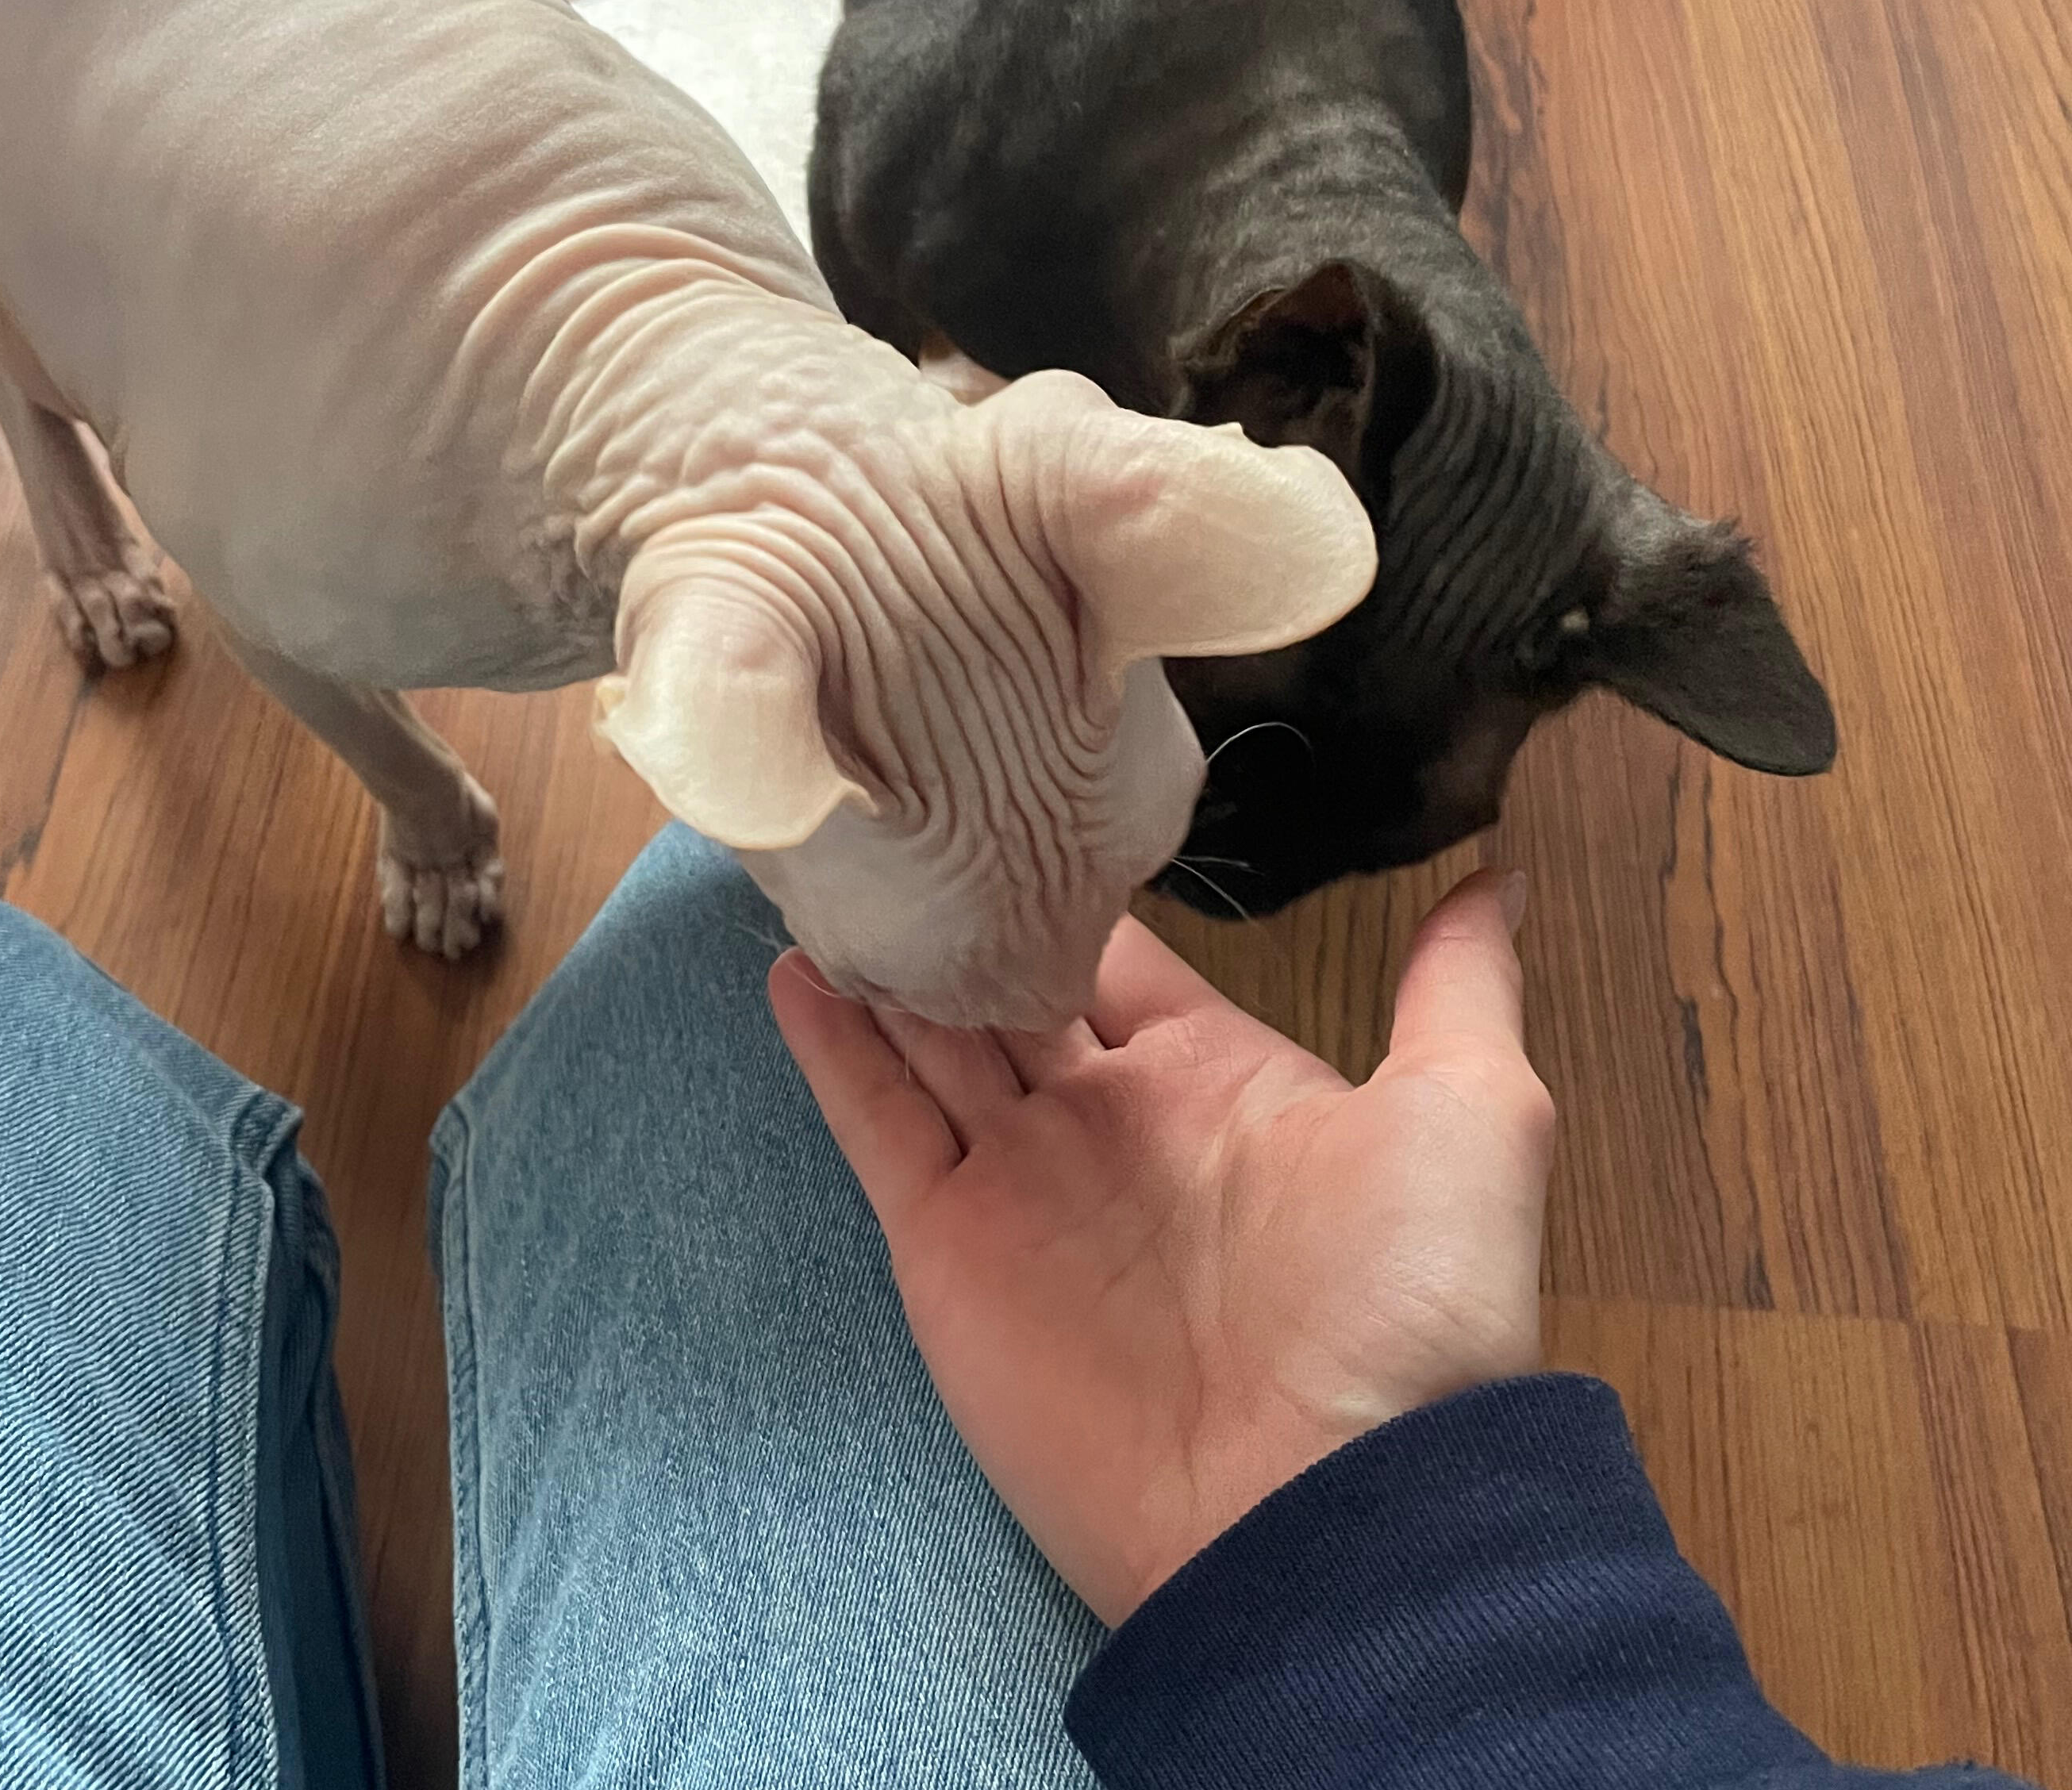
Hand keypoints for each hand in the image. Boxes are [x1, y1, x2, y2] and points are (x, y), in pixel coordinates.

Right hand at [769, 870, 1552, 1625]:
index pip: (1112, 947)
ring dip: (881, 956)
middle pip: (1004, 981)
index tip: (1007, 775)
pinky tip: (794, 967)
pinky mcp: (949, 1245)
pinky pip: (878, 1123)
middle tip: (891, 802)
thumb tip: (1496, 871)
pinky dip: (832, 1049)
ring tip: (825, 855)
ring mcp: (1020, 1180)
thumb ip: (1458, 986)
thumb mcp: (1472, 1117)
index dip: (1058, 870)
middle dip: (954, 905)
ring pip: (928, 1035)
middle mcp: (1107, 1116)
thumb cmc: (1410, 1311)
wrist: (1327, 1513)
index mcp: (1214, 1073)